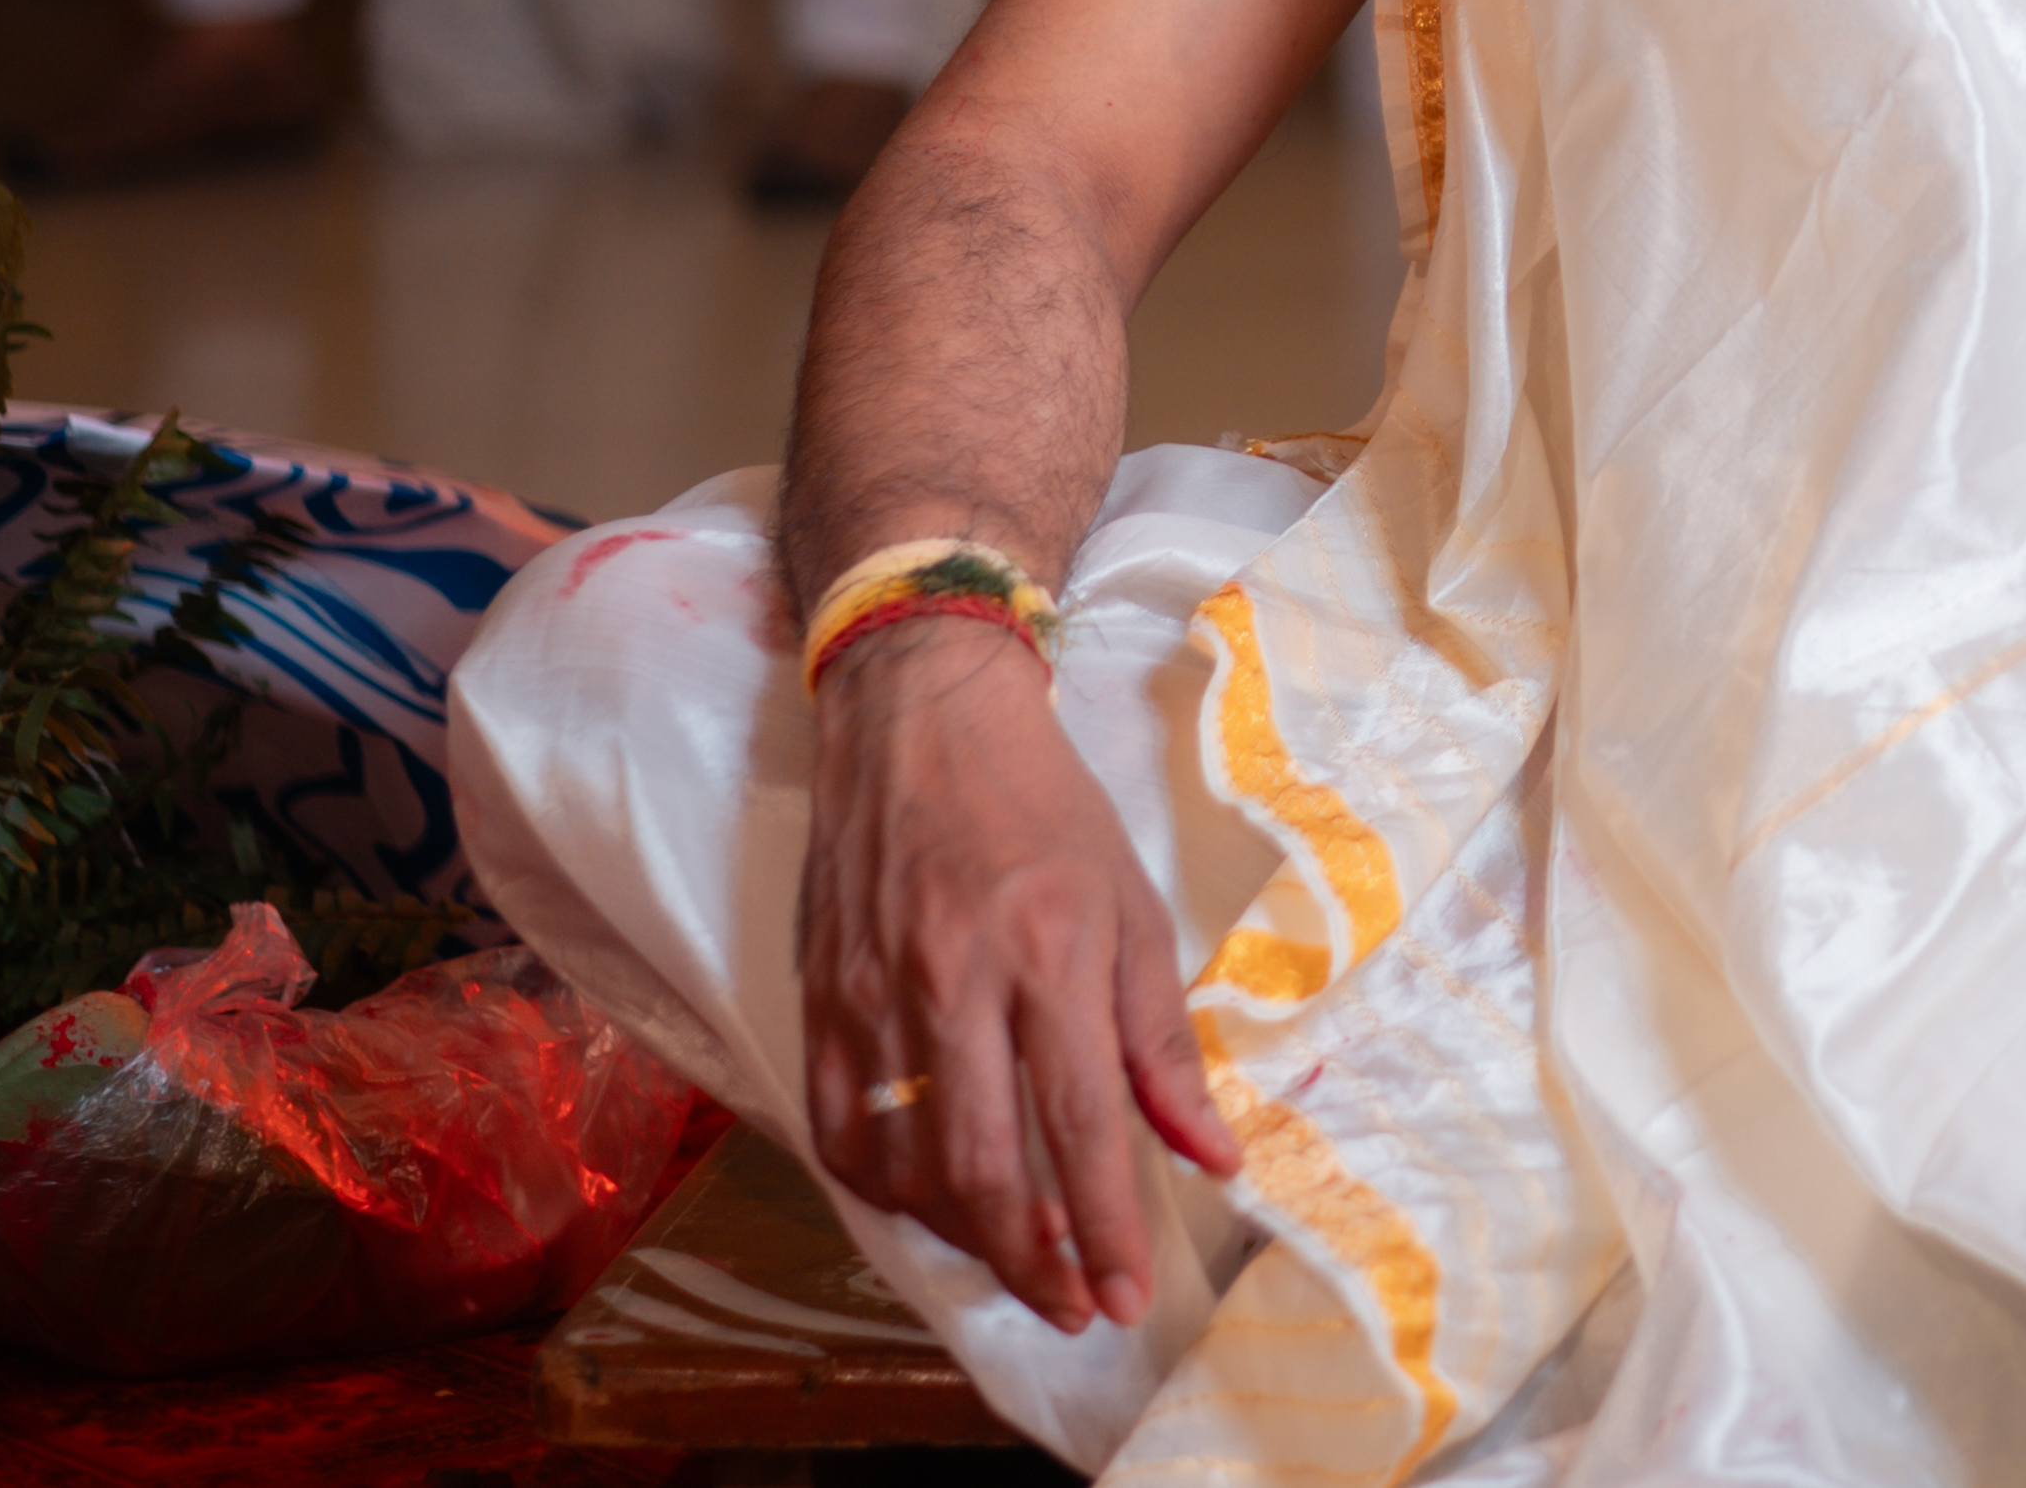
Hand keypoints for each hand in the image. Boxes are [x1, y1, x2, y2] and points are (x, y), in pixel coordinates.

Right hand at [795, 619, 1234, 1332]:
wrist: (922, 722)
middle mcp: (953, 980)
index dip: (1105, 1223)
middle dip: (1034, 1258)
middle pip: (985, 1164)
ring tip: (1020, 1254)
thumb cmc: (1044, 810)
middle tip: (1072, 1303)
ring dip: (964, 1235)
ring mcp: (872, 996)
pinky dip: (887, 1190)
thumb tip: (1207, 1153)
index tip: (1125, 1293)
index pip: (1082, 1121)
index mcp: (1048, 951)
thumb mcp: (1133, 907)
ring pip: (906, 1165)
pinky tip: (933, 1201)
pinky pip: (839, 1134)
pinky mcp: (818, 1001)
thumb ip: (1161, 1041)